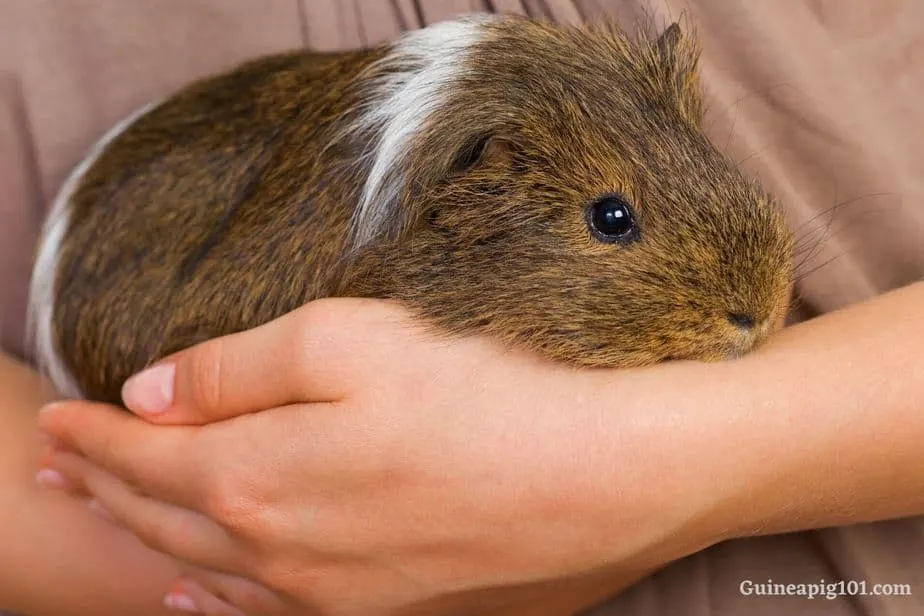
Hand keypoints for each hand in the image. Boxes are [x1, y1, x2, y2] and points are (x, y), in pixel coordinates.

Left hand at [36, 298, 725, 615]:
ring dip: (149, 541)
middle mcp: (284, 553)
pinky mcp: (388, 612)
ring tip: (107, 522)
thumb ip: (238, 364)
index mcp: (262, 478)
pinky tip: (197, 593)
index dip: (94, 437)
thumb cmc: (485, 394)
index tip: (55, 420)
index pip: (147, 456)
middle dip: (102, 489)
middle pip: (166, 517)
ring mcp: (336, 596)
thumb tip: (153, 391)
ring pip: (210, 572)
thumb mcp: (349, 339)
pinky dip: (216, 599)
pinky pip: (269, 614)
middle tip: (54, 470)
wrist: (604, 479)